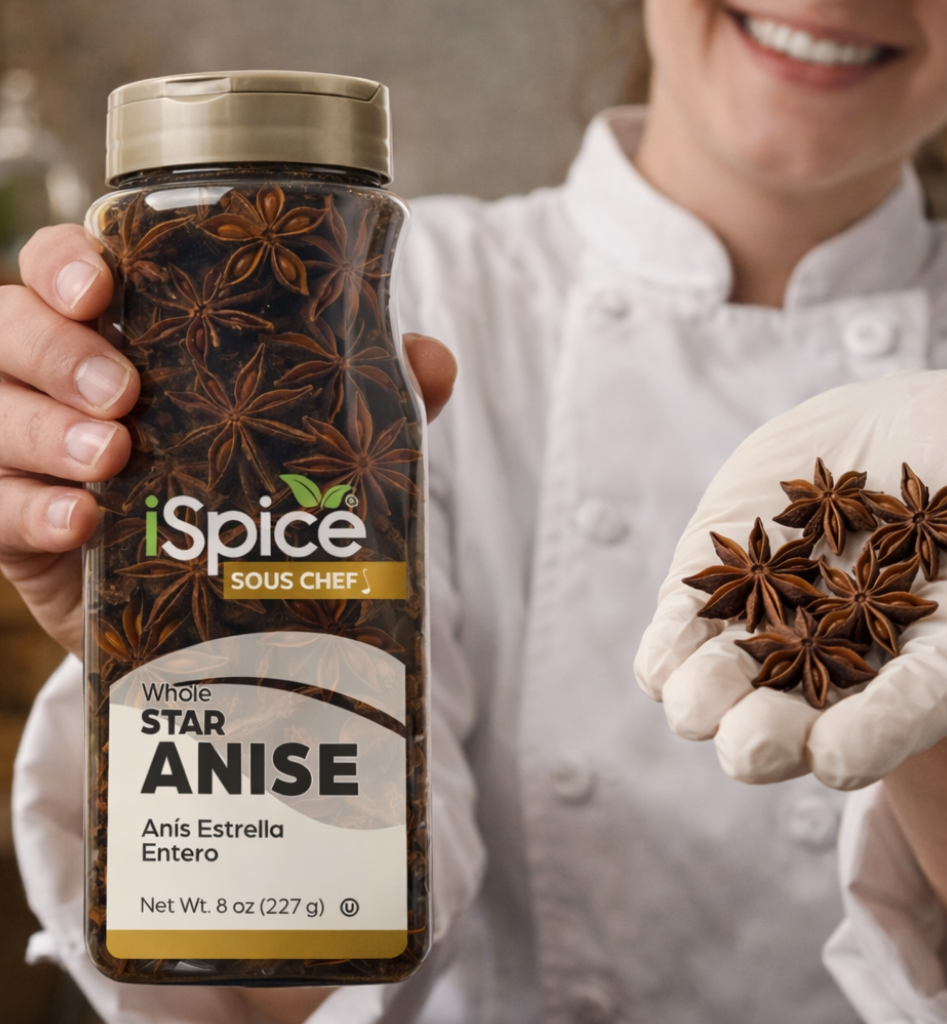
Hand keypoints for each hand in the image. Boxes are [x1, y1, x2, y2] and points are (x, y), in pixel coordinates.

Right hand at [1, 225, 455, 655]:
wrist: (208, 601)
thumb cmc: (245, 486)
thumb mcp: (306, 434)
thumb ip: (365, 395)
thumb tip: (434, 361)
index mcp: (123, 334)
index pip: (64, 269)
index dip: (65, 264)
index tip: (100, 286)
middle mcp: (59, 382)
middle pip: (7, 326)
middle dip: (55, 350)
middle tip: (124, 393)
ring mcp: (26, 453)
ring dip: (41, 430)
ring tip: (112, 460)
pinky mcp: (15, 526)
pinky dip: (29, 513)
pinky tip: (81, 525)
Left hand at [635, 370, 946, 789]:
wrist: (897, 426)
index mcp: (941, 649)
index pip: (912, 705)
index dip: (876, 733)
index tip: (836, 758)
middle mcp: (855, 653)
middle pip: (810, 718)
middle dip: (773, 736)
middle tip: (748, 744)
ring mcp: (782, 624)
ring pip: (735, 688)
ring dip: (708, 701)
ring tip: (694, 704)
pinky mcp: (726, 586)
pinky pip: (684, 636)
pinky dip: (668, 653)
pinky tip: (659, 665)